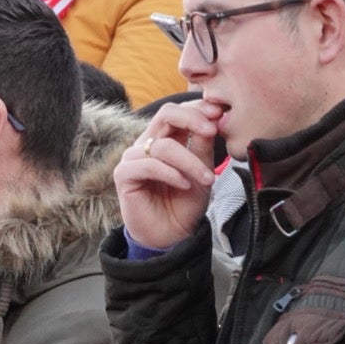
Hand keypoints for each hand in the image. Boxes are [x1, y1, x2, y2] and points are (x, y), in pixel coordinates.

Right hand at [113, 100, 221, 249]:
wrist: (171, 235)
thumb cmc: (185, 202)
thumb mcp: (201, 171)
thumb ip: (202, 146)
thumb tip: (213, 118)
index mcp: (165, 138)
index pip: (178, 111)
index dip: (197, 108)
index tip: (220, 112)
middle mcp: (147, 143)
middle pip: (165, 114)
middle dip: (191, 118)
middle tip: (212, 129)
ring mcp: (133, 157)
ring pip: (163, 145)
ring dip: (189, 161)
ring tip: (207, 179)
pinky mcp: (124, 175)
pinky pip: (148, 165)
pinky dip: (171, 174)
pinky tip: (185, 185)